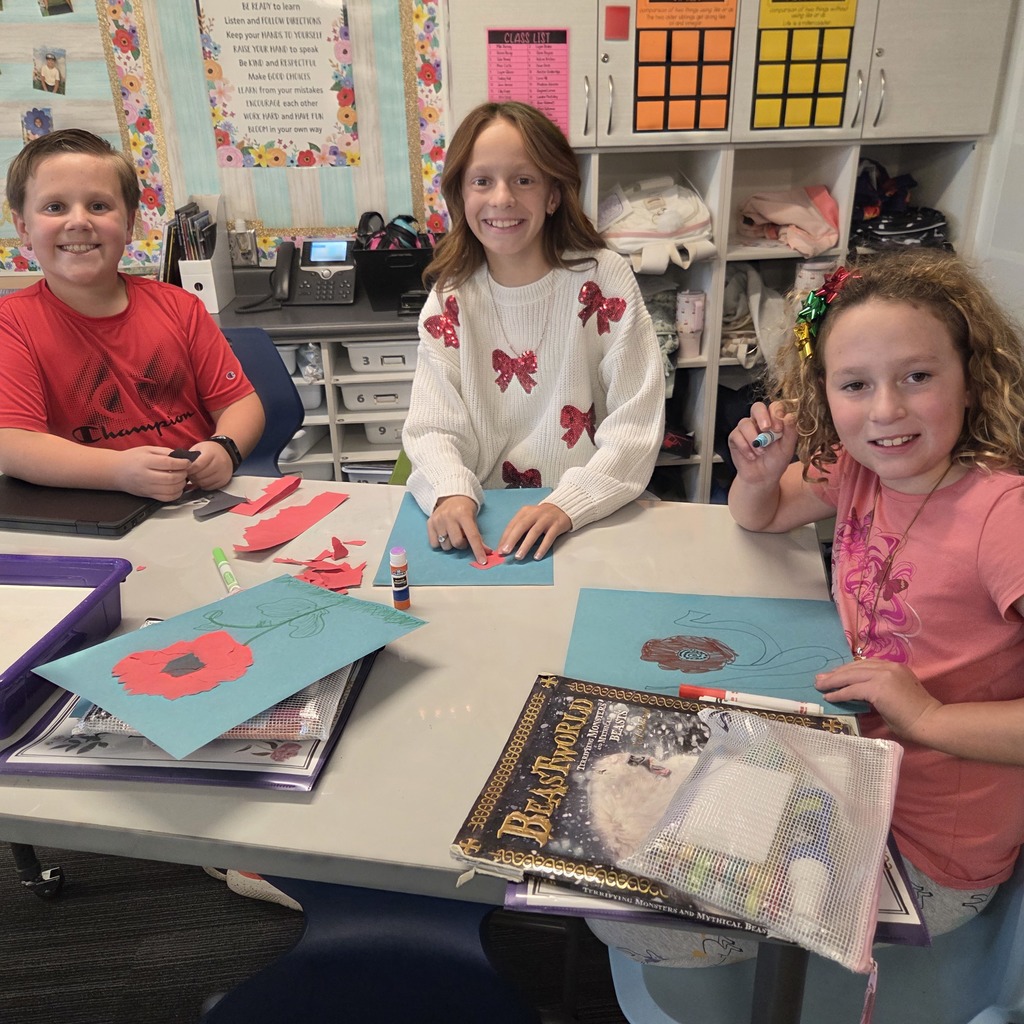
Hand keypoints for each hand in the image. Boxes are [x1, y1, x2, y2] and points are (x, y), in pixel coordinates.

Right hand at [114, 447, 191, 501]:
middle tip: (185, 470)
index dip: (182, 463)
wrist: (115, 471)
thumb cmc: (132, 458)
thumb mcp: (147, 449)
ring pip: (170, 490)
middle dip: (183, 474)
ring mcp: (147, 487)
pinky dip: (176, 494)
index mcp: (146, 462)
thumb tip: (181, 456)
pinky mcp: (148, 495)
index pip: (168, 464)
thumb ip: (164, 452)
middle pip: (171, 478)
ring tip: (182, 479)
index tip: (187, 462)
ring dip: (181, 485)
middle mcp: (146, 476)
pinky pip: (166, 498)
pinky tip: (177, 488)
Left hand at [185, 441, 234, 491]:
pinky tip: (202, 480)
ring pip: (205, 482)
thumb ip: (190, 456)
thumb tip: (181, 467)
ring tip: (195, 477)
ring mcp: (223, 473)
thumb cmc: (210, 450)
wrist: (227, 453)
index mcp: (212, 454)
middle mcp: (220, 463)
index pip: (198, 465)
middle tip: (189, 474)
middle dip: (192, 476)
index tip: (185, 470)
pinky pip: (210, 487)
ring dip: (197, 482)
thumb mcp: (199, 448)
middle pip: (201, 475)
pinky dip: (204, 485)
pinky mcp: (224, 480)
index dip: (189, 470)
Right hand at [429, 495, 488, 562]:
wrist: (452, 496)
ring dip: (451, 544)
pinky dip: (440, 543)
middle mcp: (449, 516)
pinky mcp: (429, 523)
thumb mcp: (474, 520)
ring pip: (445, 545)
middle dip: (462, 545)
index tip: (482, 562)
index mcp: (463, 514)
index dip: (478, 550)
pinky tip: (444, 534)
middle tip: (463, 537)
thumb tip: (487, 553)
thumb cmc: (465, 510)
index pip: (472, 536)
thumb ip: (479, 537)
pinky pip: (434, 544)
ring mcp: (438, 520)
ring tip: (453, 534)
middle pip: (457, 543)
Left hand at [497, 502, 570, 560]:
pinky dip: (542, 547)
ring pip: (534, 532)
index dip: (505, 538)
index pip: (512, 525)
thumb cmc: (542, 517)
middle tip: (505, 552)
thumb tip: (507, 546)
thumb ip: (519, 530)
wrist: (563, 508)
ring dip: (525, 545)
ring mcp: (546, 519)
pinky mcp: (557, 525)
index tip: (499, 550)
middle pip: (521, 527)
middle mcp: (534, 514)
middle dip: (512, 540)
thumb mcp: (529, 518)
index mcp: (525, 512)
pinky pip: (549, 537)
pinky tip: (537, 556)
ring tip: (519, 556)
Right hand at [727, 401, 796, 484]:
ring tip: (761, 452)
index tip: (779, 429)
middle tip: (766, 429)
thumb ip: (790, 432)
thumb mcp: (787, 448)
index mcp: (774, 421)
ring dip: (754, 438)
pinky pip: (736, 436)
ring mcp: (746, 429)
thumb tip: (790, 416)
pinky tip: (752, 456)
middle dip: (762, 417)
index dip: (776, 414)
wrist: (762, 478)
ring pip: (745, 423)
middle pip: (757, 407)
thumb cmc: (776, 461)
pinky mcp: (735, 438)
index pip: (774, 407)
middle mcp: (759, 422)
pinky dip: (745, 447)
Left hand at [815, 658, 941, 741]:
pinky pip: (852, 690)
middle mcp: (888, 667)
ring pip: (850, 676)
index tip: (834, 674)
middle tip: (820, 678)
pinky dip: (839, 693)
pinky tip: (829, 697)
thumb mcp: (895, 694)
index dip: (847, 670)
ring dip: (832, 681)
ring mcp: (883, 675)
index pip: (864, 665)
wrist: (929, 721)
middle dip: (835, 673)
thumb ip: (879, 689)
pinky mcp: (877, 688)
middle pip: (854, 667)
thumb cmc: (915, 715)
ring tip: (819, 686)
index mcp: (894, 666)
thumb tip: (860, 694)